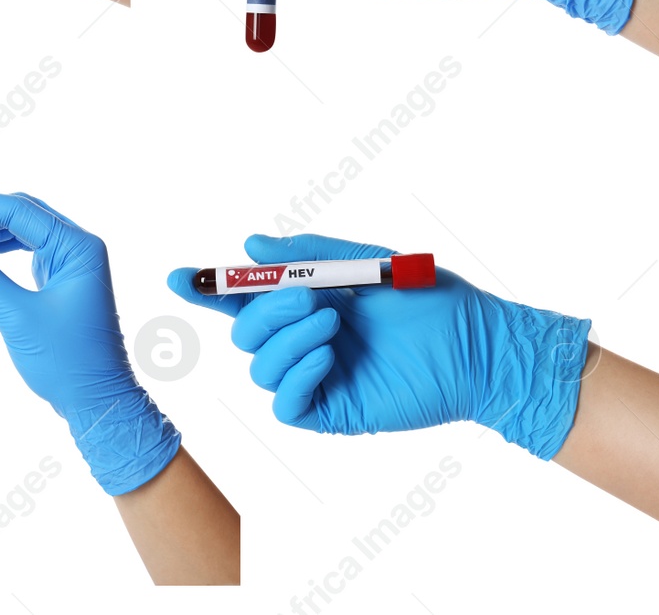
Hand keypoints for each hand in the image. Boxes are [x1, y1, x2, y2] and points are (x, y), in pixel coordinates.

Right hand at [0, 191, 179, 494]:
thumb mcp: (15, 316)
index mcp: (78, 248)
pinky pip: (26, 248)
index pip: (18, 211)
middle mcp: (79, 247)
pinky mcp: (62, 278)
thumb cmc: (67, 362)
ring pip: (22, 229)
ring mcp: (72, 262)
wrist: (97, 401)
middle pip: (20, 213)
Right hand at [168, 234, 590, 458]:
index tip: (180, 277)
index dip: (207, 290)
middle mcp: (303, 342)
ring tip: (335, 325)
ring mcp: (316, 378)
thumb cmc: (433, 303)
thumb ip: (309, 253)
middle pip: (244, 333)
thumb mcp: (366, 261)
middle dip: (265, 311)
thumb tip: (252, 247)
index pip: (243, 300)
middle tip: (309, 297)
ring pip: (259, 367)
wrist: (479, 347)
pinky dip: (296, 376)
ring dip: (288, 340)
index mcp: (308, 305)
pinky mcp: (332, 410)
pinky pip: (285, 404)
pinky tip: (329, 358)